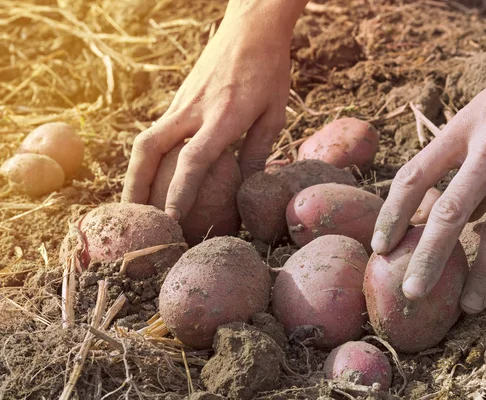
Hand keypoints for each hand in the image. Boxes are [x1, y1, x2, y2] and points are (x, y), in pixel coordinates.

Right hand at [121, 2, 294, 219]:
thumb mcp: (274, 114)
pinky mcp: (178, 99)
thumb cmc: (269, 70)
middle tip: (131, 216)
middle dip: (135, 185)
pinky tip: (152, 175)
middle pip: (149, 149)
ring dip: (134, 173)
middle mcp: (193, 109)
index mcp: (224, 116)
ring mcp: (181, 102)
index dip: (179, 193)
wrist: (251, 26)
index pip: (194, 160)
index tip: (171, 219)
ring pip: (145, 140)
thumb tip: (246, 190)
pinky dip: (148, 158)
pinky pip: (157, 132)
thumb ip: (258, 152)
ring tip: (134, 203)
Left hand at [371, 0, 485, 313]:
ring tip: (470, 304)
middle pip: (450, 211)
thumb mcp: (475, 116)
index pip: (413, 177)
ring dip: (482, 271)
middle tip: (413, 291)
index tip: (379, 247)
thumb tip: (433, 211)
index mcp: (460, 130)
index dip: (392, 215)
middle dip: (430, 256)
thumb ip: (455, 160)